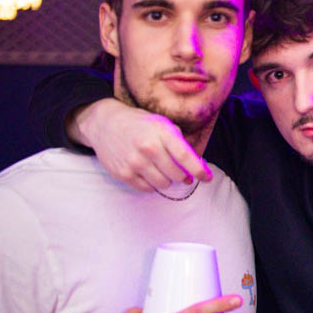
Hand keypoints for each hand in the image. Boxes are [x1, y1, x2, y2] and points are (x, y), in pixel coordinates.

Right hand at [72, 98, 211, 190]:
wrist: (106, 124)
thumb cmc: (140, 125)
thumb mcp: (162, 124)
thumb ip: (180, 143)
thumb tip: (197, 167)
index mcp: (161, 132)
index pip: (185, 156)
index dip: (199, 170)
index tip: (206, 177)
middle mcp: (148, 147)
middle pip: (176, 175)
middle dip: (183, 176)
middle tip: (180, 171)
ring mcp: (134, 162)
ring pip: (163, 184)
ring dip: (167, 180)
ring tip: (162, 170)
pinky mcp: (123, 174)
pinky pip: (147, 189)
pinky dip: (152, 184)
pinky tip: (149, 172)